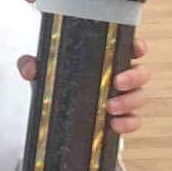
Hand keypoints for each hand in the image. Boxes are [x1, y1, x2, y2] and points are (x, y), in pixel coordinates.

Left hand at [18, 32, 150, 133]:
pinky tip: (114, 124)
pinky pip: (134, 121)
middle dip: (134, 76)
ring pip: (140, 96)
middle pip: (142, 72)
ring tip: (110, 107)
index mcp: (106, 58)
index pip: (129, 46)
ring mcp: (124, 98)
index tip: (136, 48)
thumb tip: (30, 68)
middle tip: (116, 82)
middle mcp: (120, 76)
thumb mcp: (43, 73)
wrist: (56, 114)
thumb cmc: (57, 83)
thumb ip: (32, 65)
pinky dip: (128, 123)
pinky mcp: (122, 119)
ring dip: (129, 101)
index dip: (138, 46)